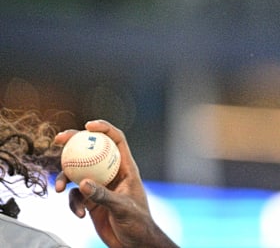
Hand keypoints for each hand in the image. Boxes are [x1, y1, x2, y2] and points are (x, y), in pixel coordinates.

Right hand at [55, 120, 177, 247]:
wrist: (134, 244)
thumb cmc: (138, 224)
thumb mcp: (122, 208)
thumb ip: (103, 196)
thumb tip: (82, 183)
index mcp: (126, 168)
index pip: (116, 140)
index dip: (103, 128)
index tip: (87, 126)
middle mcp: (112, 173)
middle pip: (92, 151)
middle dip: (74, 142)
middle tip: (58, 139)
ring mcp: (100, 186)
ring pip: (78, 173)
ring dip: (65, 179)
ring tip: (59, 190)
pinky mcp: (91, 200)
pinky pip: (76, 196)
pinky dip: (73, 204)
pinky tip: (79, 215)